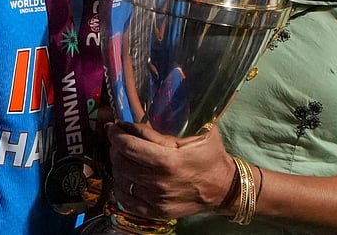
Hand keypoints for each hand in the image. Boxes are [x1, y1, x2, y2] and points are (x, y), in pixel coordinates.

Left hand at [107, 121, 235, 221]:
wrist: (223, 189)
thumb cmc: (209, 156)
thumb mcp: (191, 135)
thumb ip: (157, 131)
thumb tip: (127, 124)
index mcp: (168, 161)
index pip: (128, 146)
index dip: (115, 134)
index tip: (113, 127)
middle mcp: (159, 183)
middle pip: (121, 162)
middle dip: (115, 147)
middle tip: (119, 140)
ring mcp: (157, 200)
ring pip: (121, 180)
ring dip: (117, 165)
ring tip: (124, 156)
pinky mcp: (156, 212)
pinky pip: (126, 200)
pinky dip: (121, 186)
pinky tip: (126, 177)